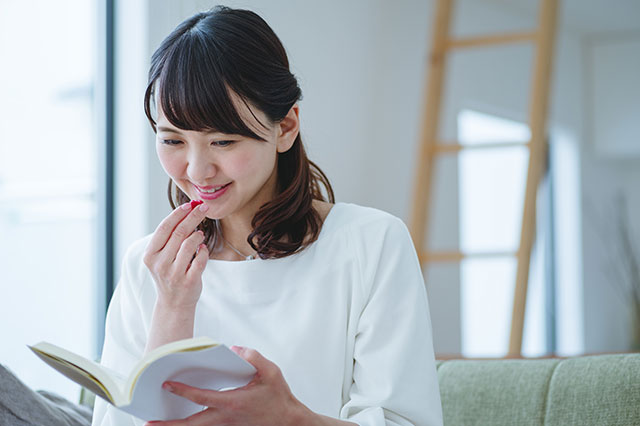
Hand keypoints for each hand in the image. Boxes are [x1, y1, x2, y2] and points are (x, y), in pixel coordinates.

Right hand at [143, 201, 209, 310]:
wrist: (173, 303)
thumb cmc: (169, 274)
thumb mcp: (162, 257)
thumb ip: (170, 238)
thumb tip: (187, 211)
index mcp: (150, 255)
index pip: (164, 228)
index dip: (178, 214)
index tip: (190, 204)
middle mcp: (160, 264)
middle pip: (179, 233)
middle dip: (193, 217)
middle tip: (203, 208)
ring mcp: (174, 274)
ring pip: (189, 245)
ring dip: (198, 235)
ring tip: (200, 233)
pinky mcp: (188, 281)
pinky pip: (200, 260)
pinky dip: (203, 252)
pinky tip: (203, 249)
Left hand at [144, 346, 310, 425]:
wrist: (288, 422)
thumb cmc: (279, 398)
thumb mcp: (272, 372)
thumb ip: (254, 357)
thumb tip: (235, 349)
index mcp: (232, 403)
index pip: (201, 398)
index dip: (182, 391)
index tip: (166, 384)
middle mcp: (225, 419)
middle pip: (191, 425)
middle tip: (148, 423)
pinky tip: (179, 423)